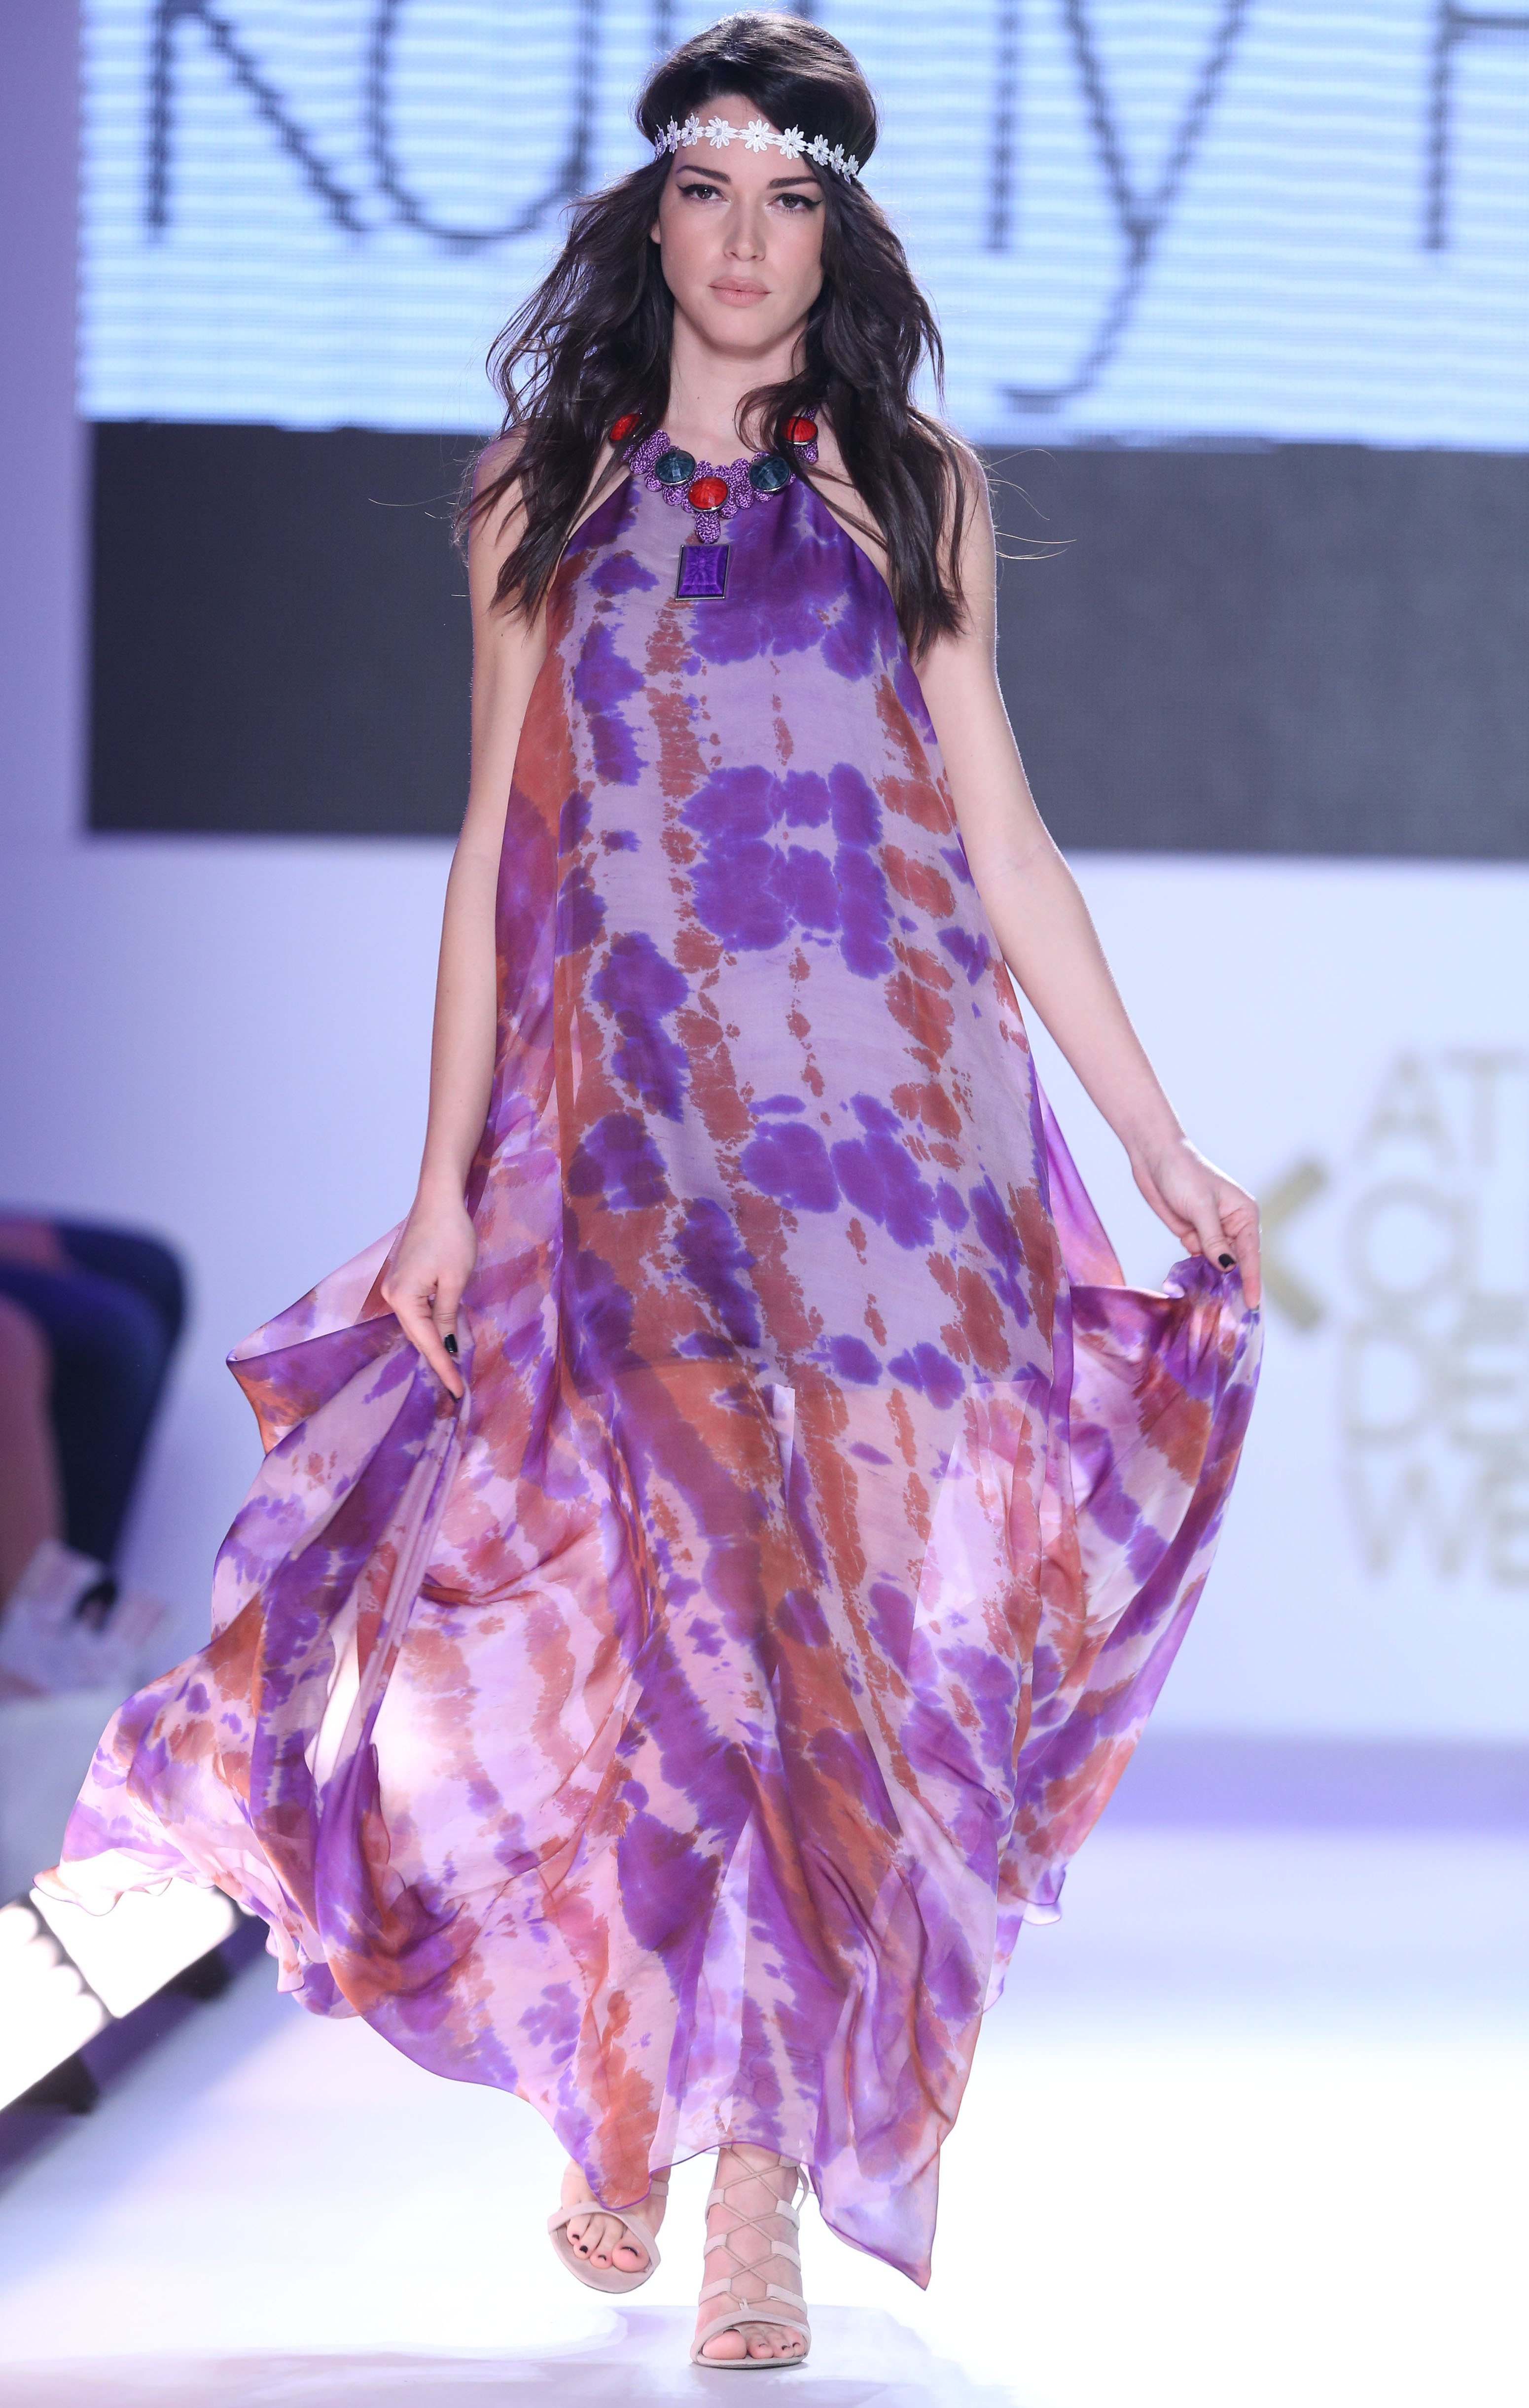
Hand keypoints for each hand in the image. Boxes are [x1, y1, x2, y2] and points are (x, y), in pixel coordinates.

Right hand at [379, 1186, 476, 1398]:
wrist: (439, 1198)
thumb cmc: (450, 1235)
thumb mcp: (455, 1280)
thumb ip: (448, 1314)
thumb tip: (447, 1343)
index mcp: (403, 1297)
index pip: (427, 1341)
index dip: (443, 1367)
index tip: (457, 1391)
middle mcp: (393, 1294)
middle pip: (417, 1335)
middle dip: (438, 1359)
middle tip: (456, 1386)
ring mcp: (396, 1284)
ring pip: (417, 1323)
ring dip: (434, 1343)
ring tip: (451, 1368)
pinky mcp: (404, 1276)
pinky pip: (417, 1309)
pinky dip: (431, 1324)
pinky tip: (444, 1336)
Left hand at [1131, 1135, 1261, 1308]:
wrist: (1155, 1158)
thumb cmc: (1183, 1174)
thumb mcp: (1200, 1207)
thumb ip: (1213, 1239)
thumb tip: (1227, 1266)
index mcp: (1244, 1214)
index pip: (1250, 1253)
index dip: (1251, 1280)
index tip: (1252, 1304)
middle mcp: (1233, 1224)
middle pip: (1237, 1262)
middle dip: (1234, 1285)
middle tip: (1232, 1314)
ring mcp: (1213, 1230)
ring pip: (1218, 1263)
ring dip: (1215, 1280)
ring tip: (1215, 1306)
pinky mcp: (1194, 1234)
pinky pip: (1200, 1259)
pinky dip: (1198, 1270)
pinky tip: (1195, 1283)